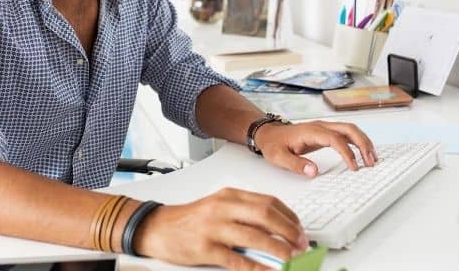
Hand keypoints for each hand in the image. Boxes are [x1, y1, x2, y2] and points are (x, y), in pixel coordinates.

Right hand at [134, 187, 307, 269]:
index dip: (289, 217)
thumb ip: (243, 213)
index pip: (268, 202)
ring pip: (255, 237)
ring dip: (279, 250)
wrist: (157, 227)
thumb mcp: (218, 207)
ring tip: (292, 259)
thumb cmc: (190, 219)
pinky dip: (257, 268)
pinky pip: (238, 260)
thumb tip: (275, 229)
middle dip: (289, 231)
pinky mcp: (205, 248)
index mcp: (229, 195)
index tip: (300, 229)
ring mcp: (214, 228)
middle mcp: (223, 208)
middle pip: (266, 215)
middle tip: (301, 244)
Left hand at [255, 121, 376, 175]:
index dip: (347, 152)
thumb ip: (296, 164)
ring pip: (350, 130)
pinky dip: (357, 142)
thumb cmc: (273, 144)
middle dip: (363, 144)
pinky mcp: (325, 133)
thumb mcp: (279, 157)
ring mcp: (324, 128)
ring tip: (372, 159)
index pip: (335, 139)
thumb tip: (314, 172)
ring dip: (364, 142)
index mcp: (311, 131)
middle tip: (371, 162)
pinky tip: (363, 153)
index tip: (354, 167)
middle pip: (349, 129)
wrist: (268, 134)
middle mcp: (320, 126)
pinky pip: (346, 134)